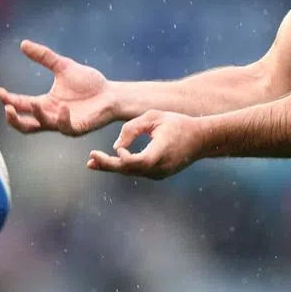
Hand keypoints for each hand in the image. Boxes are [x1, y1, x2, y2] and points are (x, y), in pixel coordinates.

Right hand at [0, 40, 118, 135]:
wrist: (111, 93)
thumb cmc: (89, 83)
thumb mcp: (63, 66)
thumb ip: (43, 56)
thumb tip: (23, 43)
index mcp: (45, 103)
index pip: (22, 104)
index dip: (9, 100)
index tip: (0, 91)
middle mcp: (51, 116)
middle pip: (26, 125)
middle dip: (14, 119)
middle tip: (7, 108)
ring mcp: (63, 124)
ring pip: (43, 125)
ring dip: (36, 115)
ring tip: (32, 102)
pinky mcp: (78, 127)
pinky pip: (66, 127)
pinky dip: (62, 119)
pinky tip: (62, 107)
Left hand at [87, 110, 204, 179]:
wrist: (200, 139)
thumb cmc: (176, 123)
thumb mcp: (154, 117)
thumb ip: (132, 129)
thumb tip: (116, 147)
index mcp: (161, 150)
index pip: (139, 161)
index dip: (125, 158)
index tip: (117, 148)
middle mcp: (161, 166)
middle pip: (130, 170)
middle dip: (108, 165)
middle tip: (90, 161)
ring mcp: (160, 173)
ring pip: (132, 172)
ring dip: (112, 167)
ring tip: (92, 162)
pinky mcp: (159, 174)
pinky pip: (138, 171)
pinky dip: (123, 167)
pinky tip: (109, 162)